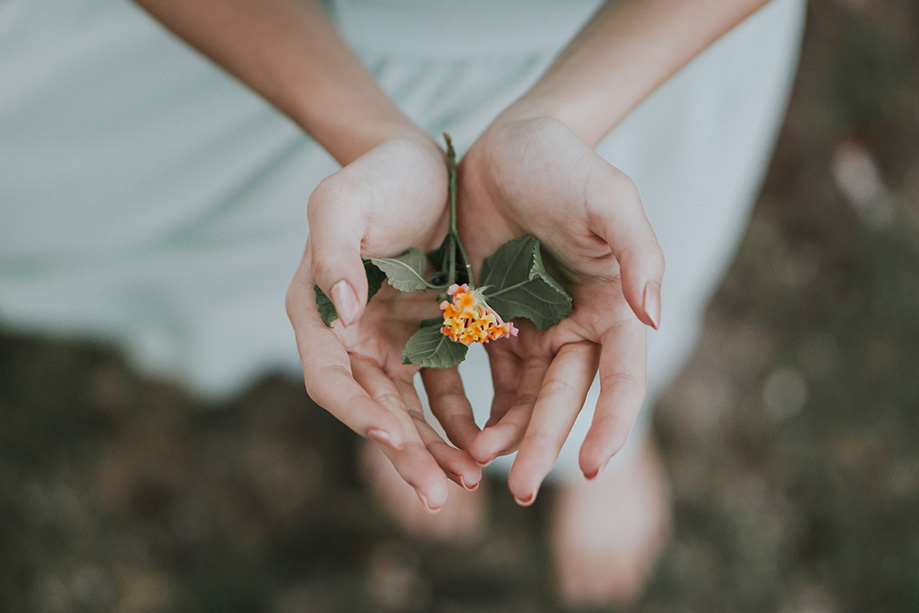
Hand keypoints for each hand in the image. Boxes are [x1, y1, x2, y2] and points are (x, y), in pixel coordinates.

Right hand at [286, 136, 480, 510]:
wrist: (425, 164)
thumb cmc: (378, 177)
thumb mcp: (343, 201)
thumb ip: (331, 250)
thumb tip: (340, 312)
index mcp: (317, 313)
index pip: (330, 379)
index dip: (357, 414)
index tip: (395, 438)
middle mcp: (350, 338)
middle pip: (374, 410)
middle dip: (406, 454)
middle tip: (441, 494)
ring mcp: (391, 342)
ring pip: (411, 412)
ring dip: (437, 449)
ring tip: (470, 481)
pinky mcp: (429, 338)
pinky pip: (445, 389)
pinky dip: (462, 419)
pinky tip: (486, 442)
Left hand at [456, 113, 664, 503]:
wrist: (508, 143)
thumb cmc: (566, 165)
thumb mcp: (609, 198)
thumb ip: (639, 254)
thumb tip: (655, 319)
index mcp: (615, 307)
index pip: (622, 379)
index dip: (612, 424)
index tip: (593, 468)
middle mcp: (579, 326)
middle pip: (565, 398)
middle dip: (544, 444)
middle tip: (521, 490)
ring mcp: (535, 326)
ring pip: (525, 397)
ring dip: (507, 434)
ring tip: (480, 464)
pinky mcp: (493, 320)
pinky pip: (488, 374)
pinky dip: (478, 405)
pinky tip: (461, 433)